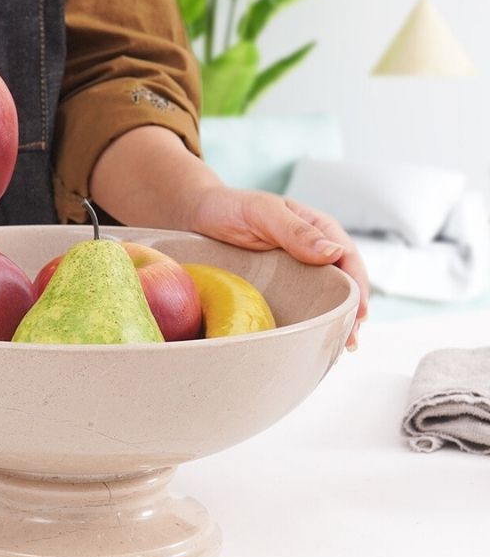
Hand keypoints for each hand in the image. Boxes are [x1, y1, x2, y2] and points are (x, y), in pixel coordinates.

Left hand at [190, 186, 368, 349]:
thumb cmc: (230, 207)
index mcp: (317, 228)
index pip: (349, 258)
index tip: (359, 313)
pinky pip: (299, 304)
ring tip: (337, 348)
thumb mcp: (262, 212)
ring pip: (324, 297)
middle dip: (350, 312)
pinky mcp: (278, 286)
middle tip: (349, 341)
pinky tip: (310, 339)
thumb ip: (295, 230)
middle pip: (342, 284)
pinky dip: (308, 321)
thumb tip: (334, 253)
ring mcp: (296, 271)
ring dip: (333, 320)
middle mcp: (312, 251)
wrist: (197, 215)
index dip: (357, 287)